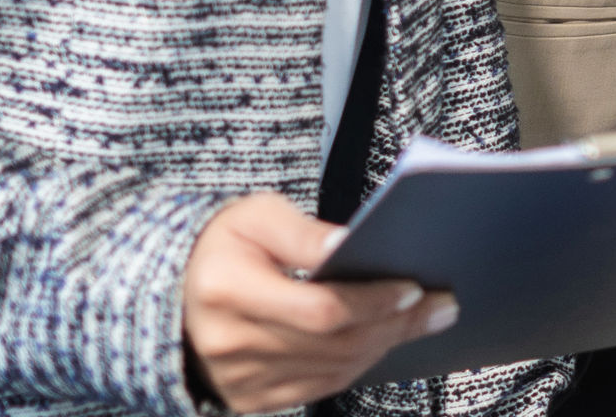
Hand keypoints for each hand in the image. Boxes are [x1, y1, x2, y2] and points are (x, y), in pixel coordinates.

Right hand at [180, 193, 456, 414]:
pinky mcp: (249, 398)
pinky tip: (384, 341)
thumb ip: (302, 233)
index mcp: (226, 291)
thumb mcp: (256, 216)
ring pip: (332, 371)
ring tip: (425, 319)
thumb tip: (348, 246)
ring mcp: (238, 380)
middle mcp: (229, 345)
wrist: (173, 292)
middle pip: (333, 344)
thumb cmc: (222, 244)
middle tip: (442, 304)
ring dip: (385, 346)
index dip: (372, 302)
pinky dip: (357, 365)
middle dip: (396, 324)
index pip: (318, 310)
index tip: (413, 286)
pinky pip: (317, 388)